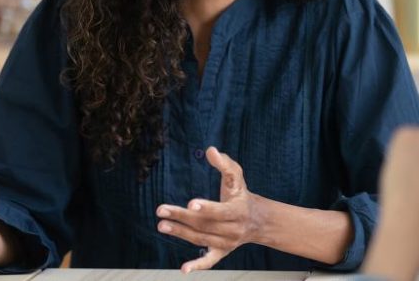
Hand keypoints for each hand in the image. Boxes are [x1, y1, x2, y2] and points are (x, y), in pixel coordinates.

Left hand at [156, 147, 262, 272]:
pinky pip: (210, 261)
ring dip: (181, 233)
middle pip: (205, 225)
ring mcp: (227, 242)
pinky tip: (183, 269)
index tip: (190, 203)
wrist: (257, 219)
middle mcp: (233, 229)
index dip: (207, 208)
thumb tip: (210, 150)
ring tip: (162, 225)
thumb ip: (225, 163)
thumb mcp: (237, 176)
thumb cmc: (241, 193)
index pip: (221, 212)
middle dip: (182, 218)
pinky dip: (198, 265)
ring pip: (202, 239)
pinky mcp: (222, 252)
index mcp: (238, 210)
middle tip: (161, 211)